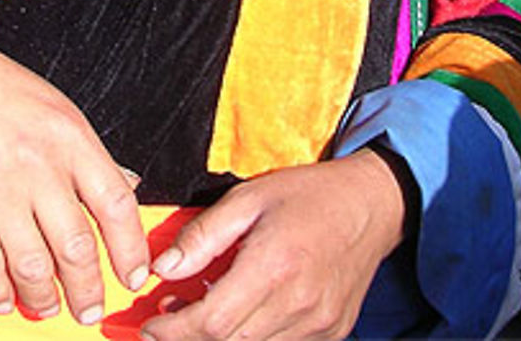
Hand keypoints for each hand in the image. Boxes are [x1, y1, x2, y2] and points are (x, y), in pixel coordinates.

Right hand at [0, 10, 149, 323]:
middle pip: (78, 248)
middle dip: (88, 291)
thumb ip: (86, 152)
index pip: (118, 204)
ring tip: (48, 308)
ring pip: (34, 269)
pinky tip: (3, 300)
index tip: (134, 276)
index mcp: (72, 136)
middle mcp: (41, 165)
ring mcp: (0, 189)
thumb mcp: (53, 107)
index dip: (131, 249)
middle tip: (89, 310)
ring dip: (44, 300)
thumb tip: (126, 185)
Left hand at [140, 151, 409, 340]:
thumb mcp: (249, 197)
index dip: (173, 331)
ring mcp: (318, 326)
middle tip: (165, 322)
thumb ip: (204, 234)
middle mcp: (299, 304)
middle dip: (188, 340)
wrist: (371, 205)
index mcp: (274, 266)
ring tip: (197, 317)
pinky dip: (252, 340)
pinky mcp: (330, 334)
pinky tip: (237, 318)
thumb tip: (163, 267)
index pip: (212, 322)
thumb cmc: (308, 194)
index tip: (150, 325)